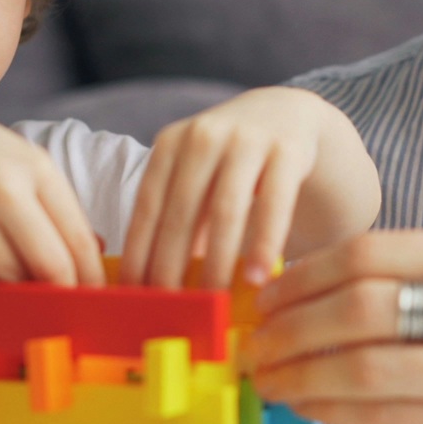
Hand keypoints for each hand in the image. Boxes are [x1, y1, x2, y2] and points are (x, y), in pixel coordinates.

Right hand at [0, 93, 104, 286]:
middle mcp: (4, 187)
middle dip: (60, 298)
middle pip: (50, 267)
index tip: (95, 303)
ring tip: (13, 289)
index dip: (91, 281)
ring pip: (8, 278)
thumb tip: (95, 255)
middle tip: (63, 315)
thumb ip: (52, 205)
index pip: (79, 241)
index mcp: (36, 167)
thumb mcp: (16, 161)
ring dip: (14, 290)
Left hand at [121, 87, 349, 289]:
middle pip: (180, 213)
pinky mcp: (287, 148)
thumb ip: (176, 214)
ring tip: (214, 302)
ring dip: (217, 262)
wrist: (286, 112)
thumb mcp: (195, 174)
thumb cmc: (230, 159)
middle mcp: (203, 136)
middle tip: (171, 311)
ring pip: (225, 210)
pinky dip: (264, 243)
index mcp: (169, 144)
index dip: (138, 256)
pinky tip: (258, 277)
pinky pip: (274, 203)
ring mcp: (246, 139)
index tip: (135, 297)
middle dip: (171, 267)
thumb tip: (152, 282)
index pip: (147, 209)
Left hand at [249, 230, 422, 423]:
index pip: (371, 252)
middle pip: (361, 305)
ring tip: (268, 380)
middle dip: (291, 327)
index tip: (263, 296)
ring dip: (300, 374)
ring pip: (365, 365)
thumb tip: (304, 295)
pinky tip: (307, 407)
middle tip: (254, 344)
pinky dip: (333, 411)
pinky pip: (386, 416)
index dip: (302, 275)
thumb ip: (417, 285)